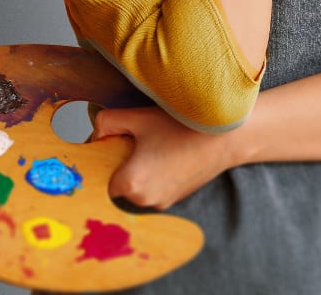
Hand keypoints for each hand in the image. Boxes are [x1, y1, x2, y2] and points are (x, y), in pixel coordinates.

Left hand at [92, 103, 240, 209]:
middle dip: (119, 165)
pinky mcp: (175, 201)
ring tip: (153, 148)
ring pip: (136, 188)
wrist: (225, 139)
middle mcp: (145, 200)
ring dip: (137, 171)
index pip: (100, 180)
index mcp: (131, 183)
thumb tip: (95, 135)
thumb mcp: (136, 117)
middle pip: (117, 185)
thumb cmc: (182, 128)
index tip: (108, 147)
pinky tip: (165, 156)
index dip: (101, 162)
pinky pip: (152, 190)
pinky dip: (152, 176)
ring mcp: (162, 203)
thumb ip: (105, 123)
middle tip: (133, 142)